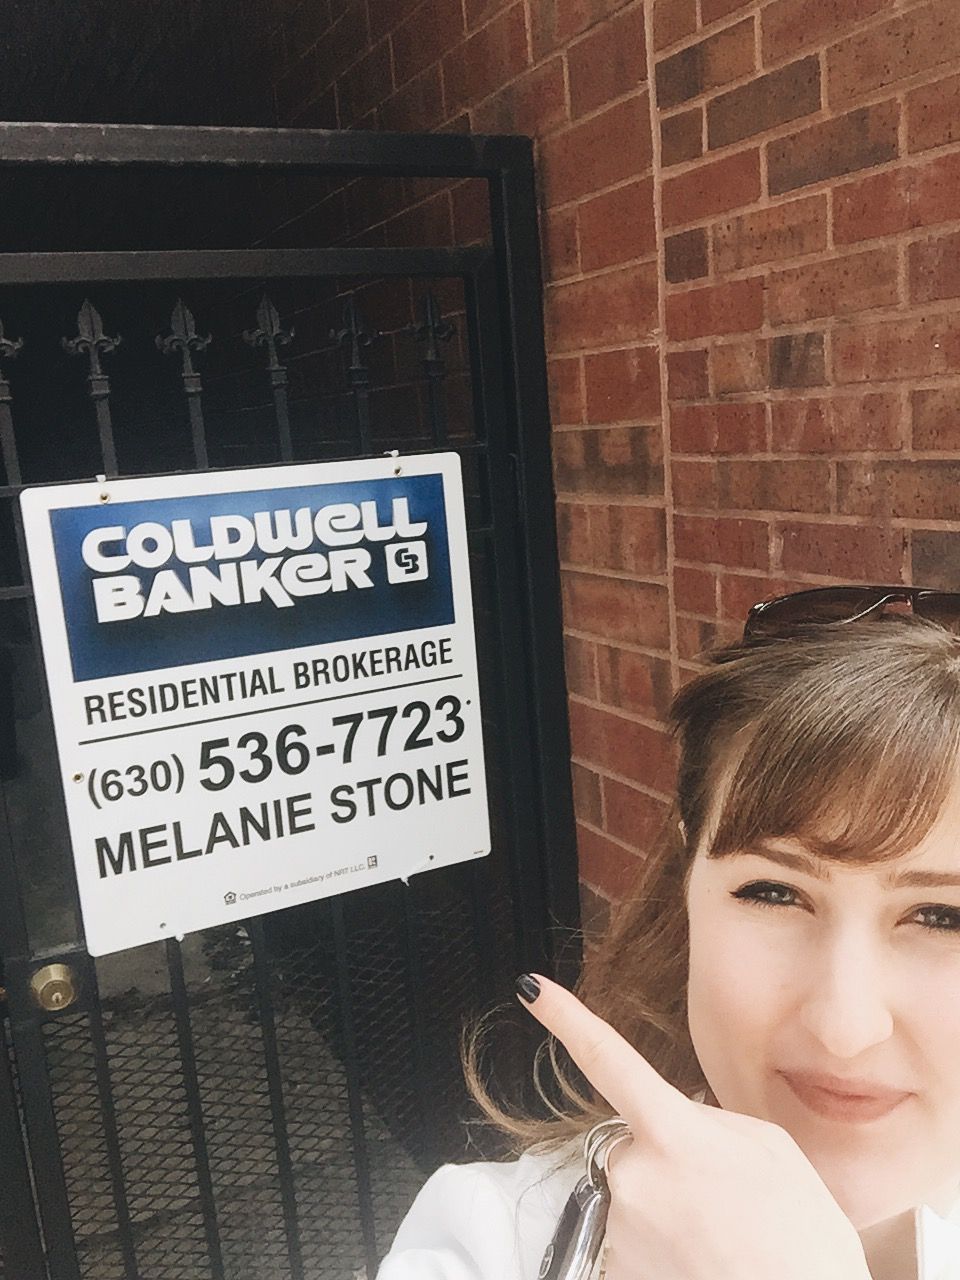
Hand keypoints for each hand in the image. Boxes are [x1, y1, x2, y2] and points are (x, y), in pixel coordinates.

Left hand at [519, 975, 871, 1279]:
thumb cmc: (801, 1239)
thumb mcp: (769, 1149)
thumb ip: (708, 1121)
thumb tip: (675, 1120)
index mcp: (672, 1131)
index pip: (607, 1058)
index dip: (566, 1018)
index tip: (532, 989)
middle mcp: (633, 1174)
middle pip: (631, 1144)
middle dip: (665, 1158)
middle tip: (720, 1197)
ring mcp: (620, 1227)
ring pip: (633, 1195)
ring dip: (666, 1207)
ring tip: (718, 1237)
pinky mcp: (615, 1270)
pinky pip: (631, 1239)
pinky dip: (661, 1247)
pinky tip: (701, 1260)